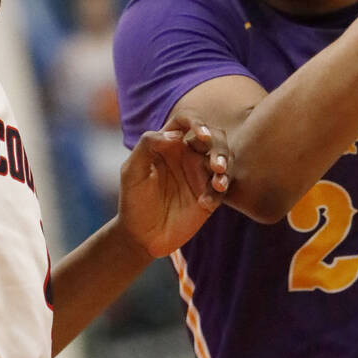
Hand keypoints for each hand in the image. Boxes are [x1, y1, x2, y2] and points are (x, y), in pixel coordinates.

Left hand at [117, 115, 229, 258]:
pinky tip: (205, 203)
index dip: (197, 122)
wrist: (141, 235)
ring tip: (218, 182)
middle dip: (219, 147)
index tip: (201, 135)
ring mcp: (200, 175)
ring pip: (224, 158)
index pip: (186, 121)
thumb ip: (147, 145)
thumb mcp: (132, 171)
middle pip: (213, 136)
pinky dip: (218, 191)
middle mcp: (188, 155)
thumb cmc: (133, 199)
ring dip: (225, 166)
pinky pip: (222, 187)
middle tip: (216, 165)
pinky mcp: (210, 195)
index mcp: (169, 143)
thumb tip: (175, 135)